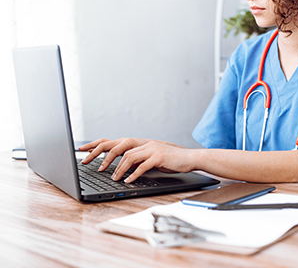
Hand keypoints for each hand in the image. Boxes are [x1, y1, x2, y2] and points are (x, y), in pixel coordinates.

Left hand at [79, 138, 194, 182]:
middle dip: (102, 156)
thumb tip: (123, 169)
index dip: (98, 145)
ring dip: (119, 169)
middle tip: (92, 166)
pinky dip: (134, 174)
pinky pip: (142, 165)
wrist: (189, 158)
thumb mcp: (151, 160)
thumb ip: (137, 161)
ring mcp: (151, 149)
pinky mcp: (159, 156)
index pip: (115, 142)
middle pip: (118, 147)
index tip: (83, 150)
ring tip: (113, 178)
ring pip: (129, 157)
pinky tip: (128, 181)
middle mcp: (143, 144)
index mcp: (139, 144)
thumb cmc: (170, 160)